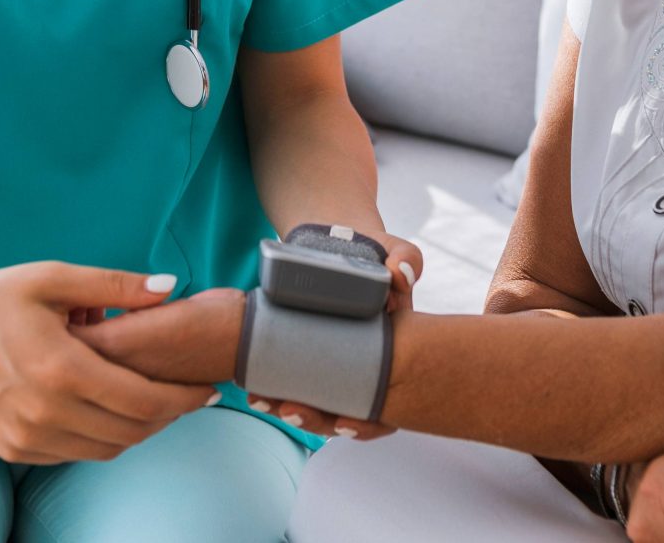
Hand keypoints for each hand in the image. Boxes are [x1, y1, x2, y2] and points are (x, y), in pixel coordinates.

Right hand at [0, 264, 217, 464]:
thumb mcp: (50, 278)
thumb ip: (114, 285)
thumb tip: (169, 285)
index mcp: (61, 369)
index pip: (144, 400)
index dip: (185, 399)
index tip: (209, 388)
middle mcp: (46, 412)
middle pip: (132, 431)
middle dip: (169, 416)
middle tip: (190, 396)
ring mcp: (27, 437)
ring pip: (106, 449)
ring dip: (137, 430)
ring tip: (154, 401)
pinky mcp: (12, 450)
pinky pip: (74, 454)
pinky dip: (101, 438)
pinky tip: (109, 410)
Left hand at [257, 227, 420, 440]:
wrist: (335, 238)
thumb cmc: (373, 251)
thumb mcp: (395, 251)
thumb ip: (407, 260)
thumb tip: (402, 277)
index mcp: (393, 358)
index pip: (384, 408)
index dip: (366, 424)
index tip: (344, 424)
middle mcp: (365, 369)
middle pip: (345, 414)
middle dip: (317, 420)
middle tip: (290, 410)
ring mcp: (335, 363)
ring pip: (317, 404)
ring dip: (291, 410)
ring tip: (263, 400)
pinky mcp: (307, 351)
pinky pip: (295, 381)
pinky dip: (276, 389)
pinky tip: (256, 390)